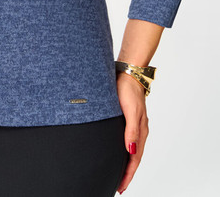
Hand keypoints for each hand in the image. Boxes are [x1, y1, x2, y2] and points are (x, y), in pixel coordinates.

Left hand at [115, 72, 149, 193]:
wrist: (128, 73)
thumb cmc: (127, 90)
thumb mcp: (130, 111)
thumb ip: (131, 131)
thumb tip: (131, 150)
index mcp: (140, 131)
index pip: (134, 159)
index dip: (128, 174)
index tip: (121, 186)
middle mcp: (139, 130)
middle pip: (134, 157)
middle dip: (127, 173)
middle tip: (119, 186)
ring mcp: (135, 125)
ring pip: (132, 150)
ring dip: (126, 163)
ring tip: (119, 174)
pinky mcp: (129, 119)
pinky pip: (129, 140)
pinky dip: (125, 151)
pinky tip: (120, 152)